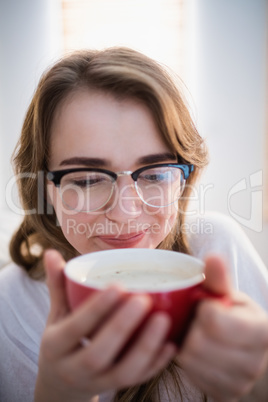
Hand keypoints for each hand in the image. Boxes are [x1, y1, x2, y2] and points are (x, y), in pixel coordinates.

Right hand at [35, 250, 176, 401]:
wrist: (61, 382)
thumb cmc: (61, 339)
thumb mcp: (56, 314)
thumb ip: (58, 285)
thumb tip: (50, 252)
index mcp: (55, 346)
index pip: (74, 328)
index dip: (95, 309)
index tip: (117, 286)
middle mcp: (73, 368)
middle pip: (97, 353)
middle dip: (121, 327)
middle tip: (143, 299)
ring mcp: (96, 382)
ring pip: (123, 372)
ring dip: (145, 347)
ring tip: (163, 319)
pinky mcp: (115, 387)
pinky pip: (137, 379)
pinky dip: (155, 364)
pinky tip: (171, 344)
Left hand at [177, 255, 267, 401]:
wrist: (244, 346)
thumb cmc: (233, 313)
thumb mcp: (228, 293)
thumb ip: (219, 278)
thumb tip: (212, 256)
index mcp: (262, 331)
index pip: (215, 321)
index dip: (203, 309)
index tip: (206, 304)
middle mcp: (256, 362)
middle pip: (199, 344)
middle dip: (191, 327)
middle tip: (196, 320)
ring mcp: (241, 383)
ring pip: (192, 361)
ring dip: (186, 344)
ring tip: (195, 334)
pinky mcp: (226, 395)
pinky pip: (192, 376)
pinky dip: (189, 362)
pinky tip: (197, 351)